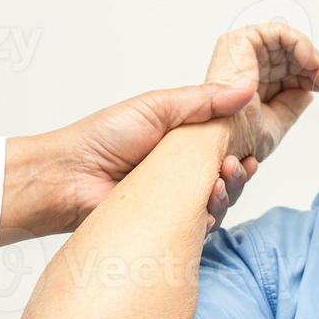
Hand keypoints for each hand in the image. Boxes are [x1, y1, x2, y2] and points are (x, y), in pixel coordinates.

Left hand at [0, 82, 260, 245]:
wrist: (68, 176)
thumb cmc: (102, 138)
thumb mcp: (156, 107)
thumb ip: (203, 100)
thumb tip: (244, 92)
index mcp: (182, 142)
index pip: (226, 146)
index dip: (242, 147)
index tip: (250, 147)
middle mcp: (182, 172)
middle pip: (228, 177)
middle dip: (239, 172)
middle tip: (236, 165)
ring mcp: (176, 201)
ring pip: (219, 203)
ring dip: (228, 193)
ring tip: (218, 181)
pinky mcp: (169, 226)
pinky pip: (200, 227)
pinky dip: (209, 216)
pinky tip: (206, 205)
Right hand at [205, 23, 318, 163]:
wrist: (227, 140)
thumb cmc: (240, 137)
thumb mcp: (276, 122)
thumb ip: (291, 104)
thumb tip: (305, 92)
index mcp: (249, 82)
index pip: (284, 67)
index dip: (307, 74)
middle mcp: (244, 64)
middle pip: (287, 52)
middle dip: (312, 65)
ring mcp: (241, 51)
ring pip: (286, 41)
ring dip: (309, 55)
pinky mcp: (240, 41)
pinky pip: (278, 31)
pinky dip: (300, 44)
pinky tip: (310, 62)